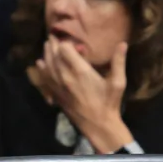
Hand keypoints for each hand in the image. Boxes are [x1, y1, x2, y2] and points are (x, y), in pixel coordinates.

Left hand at [36, 39, 133, 153]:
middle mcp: (65, 76)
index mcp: (80, 71)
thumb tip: (122, 44)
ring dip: (46, 54)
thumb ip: (118, 62)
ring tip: (47, 45)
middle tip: (53, 36)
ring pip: (47, 65)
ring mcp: (58, 86)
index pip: (65, 49)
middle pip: (54, 55)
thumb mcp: (118, 83)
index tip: (73, 41)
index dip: (67, 42)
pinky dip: (42, 69)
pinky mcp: (55, 94)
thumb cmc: (109, 103)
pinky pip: (45, 78)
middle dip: (53, 44)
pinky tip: (40, 64)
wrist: (98, 125)